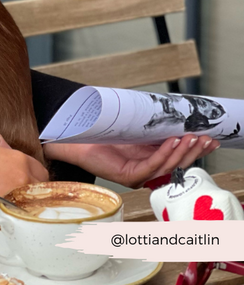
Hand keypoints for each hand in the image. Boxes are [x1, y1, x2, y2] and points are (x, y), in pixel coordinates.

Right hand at [0, 129, 48, 221]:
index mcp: (19, 161)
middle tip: (17, 193)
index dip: (32, 176)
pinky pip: (15, 221)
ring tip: (9, 205)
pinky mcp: (2, 218)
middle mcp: (22, 182)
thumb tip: (7, 149)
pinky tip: (0, 214)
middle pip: (40, 192)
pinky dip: (10, 219)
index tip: (24, 180)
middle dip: (31, 192)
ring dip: (23, 206)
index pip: (41, 172)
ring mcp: (14, 202)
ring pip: (31, 209)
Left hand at [45, 134, 219, 187]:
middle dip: (194, 151)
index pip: (176, 155)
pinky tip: (172, 142)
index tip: (209, 138)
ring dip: (182, 151)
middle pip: (177, 163)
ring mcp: (138, 174)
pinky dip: (164, 154)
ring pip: (167, 166)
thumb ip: (149, 122)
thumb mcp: (131, 124)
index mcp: (148, 157)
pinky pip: (151, 165)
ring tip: (192, 138)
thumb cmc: (99, 129)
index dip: (193, 148)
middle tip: (207, 139)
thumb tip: (168, 108)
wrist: (75, 135)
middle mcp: (145, 168)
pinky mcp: (128, 176)